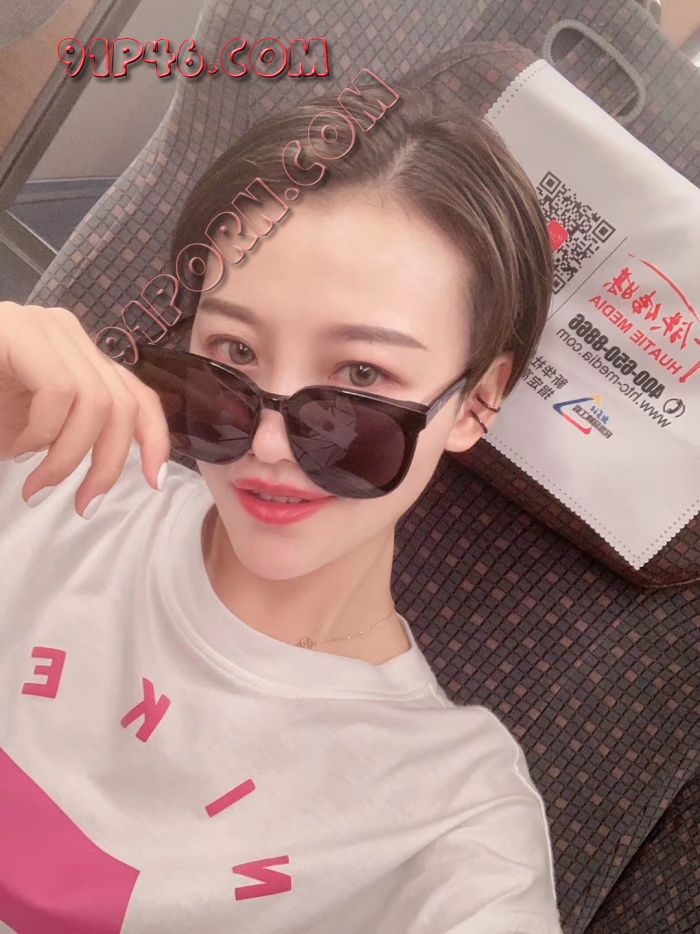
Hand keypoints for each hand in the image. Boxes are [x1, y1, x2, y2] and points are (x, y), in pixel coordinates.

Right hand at [0, 301, 170, 518]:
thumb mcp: (36, 434)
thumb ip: (79, 435)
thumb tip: (148, 470)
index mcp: (77, 356)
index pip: (137, 394)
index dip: (156, 439)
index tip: (154, 484)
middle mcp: (66, 333)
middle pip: (122, 404)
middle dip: (108, 466)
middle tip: (83, 506)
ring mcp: (41, 326)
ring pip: (97, 402)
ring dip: (69, 458)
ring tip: (36, 485)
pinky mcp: (17, 330)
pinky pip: (61, 391)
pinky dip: (44, 433)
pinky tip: (16, 450)